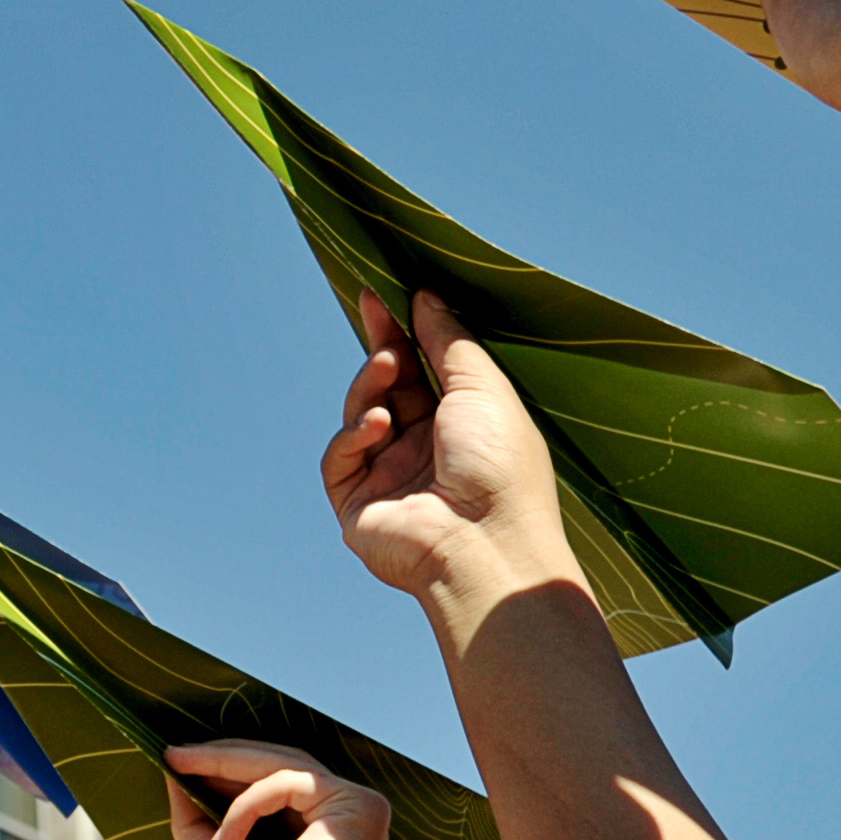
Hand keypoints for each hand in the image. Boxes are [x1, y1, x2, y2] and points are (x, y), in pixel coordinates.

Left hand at [165, 746, 407, 839]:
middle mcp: (339, 816)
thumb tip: (173, 777)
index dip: (224, 768)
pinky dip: (247, 806)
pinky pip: (286, 781)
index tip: (178, 761)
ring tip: (180, 767)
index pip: (269, 784)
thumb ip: (197, 822)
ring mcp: (351, 807)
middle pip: (275, 765)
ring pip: (280, 763)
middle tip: (174, 752)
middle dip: (219, 757)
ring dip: (223, 763)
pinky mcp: (353, 804)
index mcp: (316, 833)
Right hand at [321, 294, 581, 612]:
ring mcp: (390, 479)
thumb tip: (425, 298)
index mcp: (461, 426)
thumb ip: (448, 340)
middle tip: (372, 310)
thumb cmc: (500, 467)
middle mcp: (424, 451)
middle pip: (388, 389)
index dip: (400, 333)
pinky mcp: (359, 505)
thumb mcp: (482, 386)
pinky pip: (340, 459)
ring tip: (386, 367)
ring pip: (360, 416)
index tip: (381, 295)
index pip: (421, 371)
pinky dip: (352, 435)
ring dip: (369, 387)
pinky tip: (376, 426)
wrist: (484, 544)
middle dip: (381, 350)